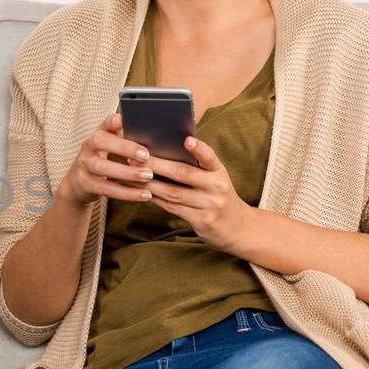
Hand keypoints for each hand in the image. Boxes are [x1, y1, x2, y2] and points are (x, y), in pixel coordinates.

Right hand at [60, 111, 159, 208]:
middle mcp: (88, 147)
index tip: (124, 120)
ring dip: (127, 172)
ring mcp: (84, 166)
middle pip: (101, 141)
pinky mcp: (85, 184)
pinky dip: (126, 193)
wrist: (78, 184)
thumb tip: (157, 139)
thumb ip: (127, 141)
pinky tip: (144, 194)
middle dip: (124, 147)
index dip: (113, 121)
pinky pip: (106, 189)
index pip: (104, 123)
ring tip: (148, 176)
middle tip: (145, 155)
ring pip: (102, 167)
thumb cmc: (103, 162)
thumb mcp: (111, 148)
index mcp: (98, 135)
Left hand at [142, 135, 254, 253]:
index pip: (209, 157)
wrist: (238, 228)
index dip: (199, 148)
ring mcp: (210, 205)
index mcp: (219, 171)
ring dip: (149, 183)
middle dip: (156, 164)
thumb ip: (197, 166)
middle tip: (135, 157)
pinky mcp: (201, 220)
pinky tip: (141, 191)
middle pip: (183, 173)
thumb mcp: (215, 178)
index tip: (187, 140)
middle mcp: (217, 187)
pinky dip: (155, 198)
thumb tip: (164, 149)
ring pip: (173, 192)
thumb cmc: (218, 196)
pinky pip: (173, 207)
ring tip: (131, 174)